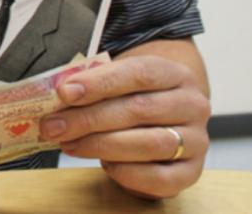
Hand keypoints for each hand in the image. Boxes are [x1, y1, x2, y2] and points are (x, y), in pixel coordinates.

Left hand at [38, 43, 209, 199]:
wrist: (168, 118)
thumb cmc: (133, 95)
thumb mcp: (118, 80)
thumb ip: (94, 85)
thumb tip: (59, 97)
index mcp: (174, 73)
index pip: (138, 73)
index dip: (99, 83)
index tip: (64, 92)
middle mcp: (192, 105)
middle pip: (138, 109)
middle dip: (89, 119)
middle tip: (54, 126)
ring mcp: (197, 140)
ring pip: (149, 143)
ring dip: (102, 145)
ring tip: (69, 144)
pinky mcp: (192, 173)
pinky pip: (161, 178)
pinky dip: (128, 173)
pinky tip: (104, 165)